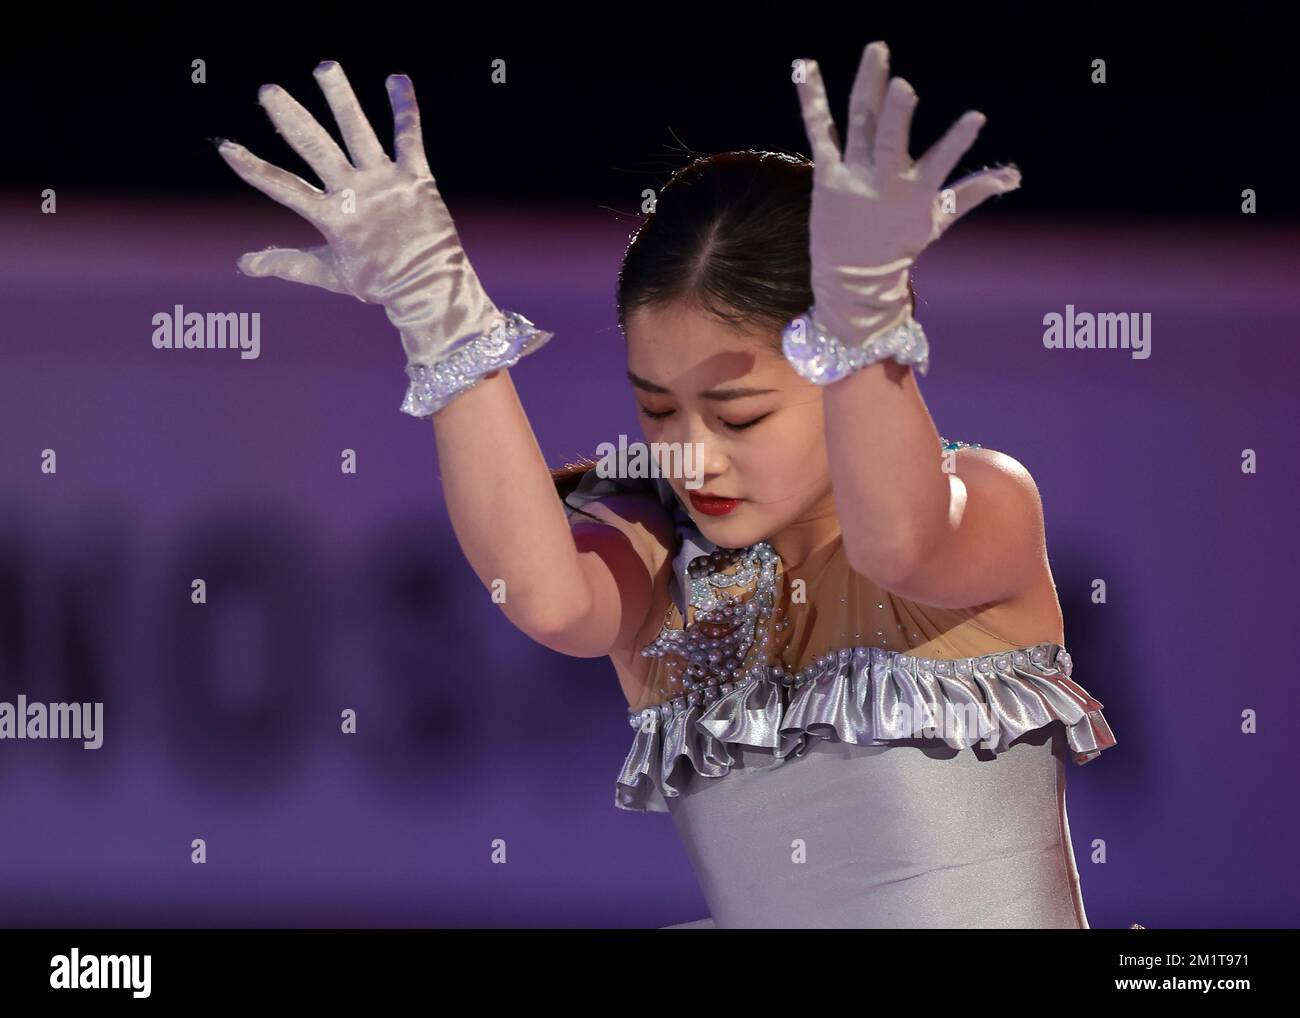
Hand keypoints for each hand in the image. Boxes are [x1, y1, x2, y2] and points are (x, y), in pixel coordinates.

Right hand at [217, 61, 501, 365]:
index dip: (254, 169)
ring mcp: (386, 182)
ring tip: (325, 67)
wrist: (430, 288)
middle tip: (268, 91)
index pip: (284, 187)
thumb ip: (288, 263)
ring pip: (359, 131)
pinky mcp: (417, 177)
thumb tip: (244, 264)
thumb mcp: (331, 276)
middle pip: (316, 149)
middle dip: (292, 118)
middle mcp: (356, 194)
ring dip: (341, 98)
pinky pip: (409, 136)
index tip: (227, 147)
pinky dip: (404, 108)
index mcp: (333, 218)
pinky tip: (396, 78)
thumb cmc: (380, 282)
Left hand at [794, 41, 1020, 344]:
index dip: (957, 141)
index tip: (975, 117)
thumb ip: (974, 191)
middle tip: (904, 87)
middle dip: (898, 114)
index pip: (941, 163)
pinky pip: (818, 129)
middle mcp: (881, 181)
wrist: (851, 277)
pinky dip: (812, 97)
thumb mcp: (938, 220)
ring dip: (868, 84)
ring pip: (859, 124)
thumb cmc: (899, 245)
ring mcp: (851, 175)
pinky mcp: (826, 172)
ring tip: (878, 49)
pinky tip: (805, 65)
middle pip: (890, 141)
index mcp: (913, 193)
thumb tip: (1014, 175)